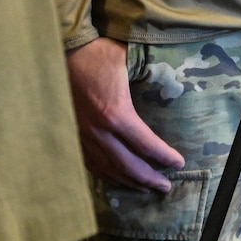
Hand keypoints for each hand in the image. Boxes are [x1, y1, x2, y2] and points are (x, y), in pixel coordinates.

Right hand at [66, 37, 185, 192]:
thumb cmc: (97, 54)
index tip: (179, 164)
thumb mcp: (128, 59)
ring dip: (128, 182)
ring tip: (144, 188)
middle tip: (165, 187)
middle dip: (149, 179)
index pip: (146, 145)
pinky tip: (115, 178)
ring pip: (107, 169)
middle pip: (128, 166)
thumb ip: (150, 70)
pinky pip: (89, 163)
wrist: (62, 52)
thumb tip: (174, 76)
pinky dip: (105, 175)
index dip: (164, 157)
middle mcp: (98, 131)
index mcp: (115, 114)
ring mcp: (82, 135)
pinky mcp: (72, 134)